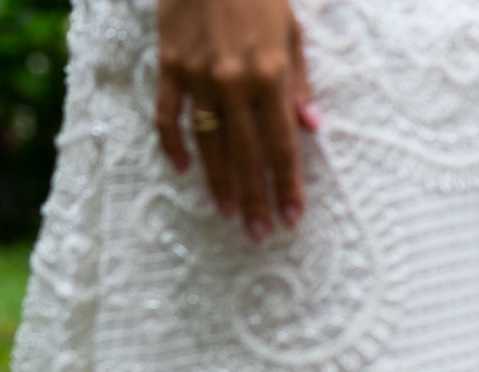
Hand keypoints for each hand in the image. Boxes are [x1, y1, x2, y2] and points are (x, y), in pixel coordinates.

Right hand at [155, 0, 321, 240]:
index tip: (292, 216)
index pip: (282, 142)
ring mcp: (197, 78)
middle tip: (259, 234)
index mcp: (270, 72)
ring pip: (207, 144)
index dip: (287, 182)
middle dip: (256, 197)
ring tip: (228, 214)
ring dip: (219, 182)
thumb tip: (311, 126)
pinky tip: (182, 169)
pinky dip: (173, 145)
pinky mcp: (169, 70)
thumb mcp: (290, 29)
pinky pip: (167, 118)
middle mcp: (233, 82)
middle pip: (246, 153)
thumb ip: (298, 81)